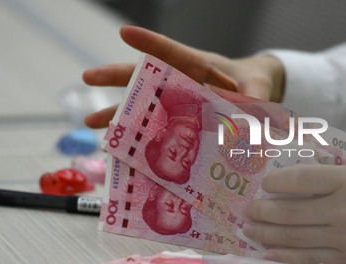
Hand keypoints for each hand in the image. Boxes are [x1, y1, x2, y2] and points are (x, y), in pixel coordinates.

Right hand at [82, 25, 284, 127]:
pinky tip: (120, 149)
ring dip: (117, 113)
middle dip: (116, 77)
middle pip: (145, 76)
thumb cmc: (256, 85)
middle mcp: (182, 83)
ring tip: (90, 122)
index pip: (172, 52)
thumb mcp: (259, 93)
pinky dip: (139, 139)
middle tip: (87, 77)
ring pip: (143, 105)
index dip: (149, 42)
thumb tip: (247, 128)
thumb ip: (255, 105)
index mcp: (200, 67)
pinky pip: (155, 128)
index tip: (124, 32)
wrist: (257, 95)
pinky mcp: (179, 121)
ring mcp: (178, 102)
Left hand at [243, 163, 345, 263]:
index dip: (277, 181)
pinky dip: (286, 257)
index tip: (264, 183)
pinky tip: (269, 253)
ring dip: (267, 233)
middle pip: (291, 211)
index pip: (301, 179)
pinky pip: (311, 259)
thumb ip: (334, 177)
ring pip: (295, 237)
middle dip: (263, 210)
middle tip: (246, 209)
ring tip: (249, 229)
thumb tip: (299, 181)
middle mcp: (344, 210)